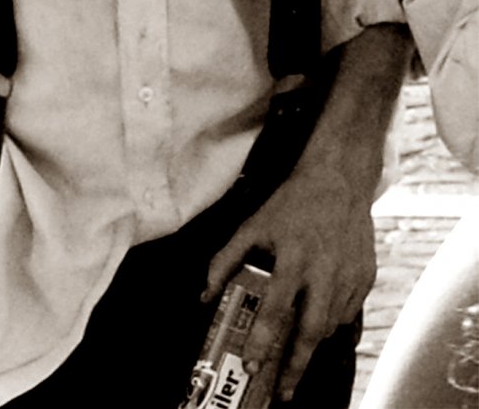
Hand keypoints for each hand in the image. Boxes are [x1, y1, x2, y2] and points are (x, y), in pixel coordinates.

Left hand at [204, 163, 379, 401]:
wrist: (338, 183)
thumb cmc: (289, 205)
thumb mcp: (250, 226)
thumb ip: (224, 261)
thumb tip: (205, 295)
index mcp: (293, 260)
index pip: (275, 311)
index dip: (262, 341)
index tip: (250, 365)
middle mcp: (324, 274)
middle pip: (310, 331)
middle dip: (294, 366)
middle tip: (281, 391)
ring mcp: (350, 278)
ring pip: (329, 326)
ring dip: (309, 346)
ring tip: (291, 362)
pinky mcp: (366, 279)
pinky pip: (347, 313)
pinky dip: (329, 325)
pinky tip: (314, 328)